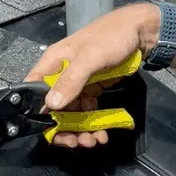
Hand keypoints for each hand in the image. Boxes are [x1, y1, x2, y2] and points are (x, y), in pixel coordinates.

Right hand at [24, 3, 160, 147]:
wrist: (141, 32)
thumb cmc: (112, 37)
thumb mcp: (90, 57)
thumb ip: (71, 80)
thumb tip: (50, 105)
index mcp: (53, 63)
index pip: (34, 91)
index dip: (37, 113)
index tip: (50, 131)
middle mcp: (61, 75)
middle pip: (52, 109)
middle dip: (63, 129)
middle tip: (77, 142)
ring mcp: (77, 84)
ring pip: (70, 114)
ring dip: (79, 130)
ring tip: (94, 141)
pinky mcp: (91, 89)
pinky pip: (86, 112)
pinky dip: (91, 125)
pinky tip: (101, 134)